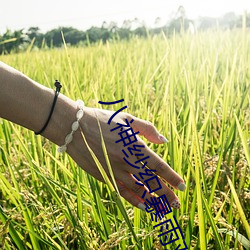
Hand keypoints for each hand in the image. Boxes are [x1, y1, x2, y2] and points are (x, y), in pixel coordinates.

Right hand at [67, 107, 185, 209]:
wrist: (75, 128)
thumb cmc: (102, 120)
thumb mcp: (127, 119)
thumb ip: (147, 129)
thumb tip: (163, 140)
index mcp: (135, 147)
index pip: (159, 166)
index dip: (172, 178)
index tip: (182, 186)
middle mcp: (127, 162)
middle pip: (151, 182)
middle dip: (166, 194)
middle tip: (177, 203)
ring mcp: (115, 171)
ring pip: (138, 190)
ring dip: (153, 200)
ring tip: (164, 208)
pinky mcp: (104, 176)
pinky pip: (122, 191)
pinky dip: (134, 200)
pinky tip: (143, 206)